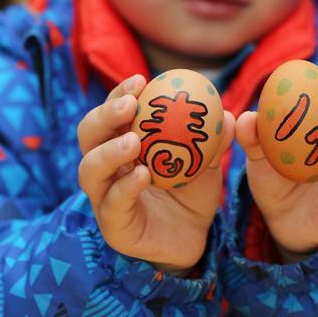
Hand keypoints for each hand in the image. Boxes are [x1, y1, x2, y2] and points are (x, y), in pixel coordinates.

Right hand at [77, 74, 234, 273]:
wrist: (194, 236)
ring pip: (89, 170)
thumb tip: (228, 113)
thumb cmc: (193, 191)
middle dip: (105, 115)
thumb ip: (215, 139)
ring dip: (109, 152)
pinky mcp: (113, 226)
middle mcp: (107, 168)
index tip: (141, 80)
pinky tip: (142, 175)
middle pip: (89, 135)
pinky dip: (125, 187)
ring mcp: (104, 198)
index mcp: (122, 144)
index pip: (113, 114)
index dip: (120, 93)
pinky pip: (112, 204)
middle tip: (129, 105)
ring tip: (133, 142)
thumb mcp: (207, 161)